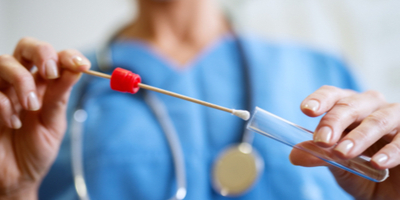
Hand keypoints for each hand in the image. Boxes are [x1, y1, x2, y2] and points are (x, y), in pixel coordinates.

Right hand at [0, 38, 89, 198]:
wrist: (16, 178)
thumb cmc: (35, 151)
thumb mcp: (53, 124)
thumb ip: (60, 97)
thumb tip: (77, 69)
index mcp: (44, 86)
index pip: (55, 57)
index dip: (68, 55)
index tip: (81, 65)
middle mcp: (21, 82)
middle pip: (26, 47)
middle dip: (42, 53)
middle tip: (51, 73)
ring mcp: (1, 91)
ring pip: (4, 62)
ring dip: (22, 80)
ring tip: (32, 106)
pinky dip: (4, 103)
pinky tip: (13, 122)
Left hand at [290, 85, 399, 199]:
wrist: (391, 193)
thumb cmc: (364, 173)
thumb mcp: (339, 166)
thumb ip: (320, 157)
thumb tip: (294, 155)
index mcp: (348, 109)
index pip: (332, 96)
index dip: (319, 99)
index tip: (307, 110)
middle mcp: (371, 108)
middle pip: (351, 105)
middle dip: (334, 121)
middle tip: (322, 140)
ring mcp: (396, 118)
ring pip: (377, 120)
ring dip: (359, 136)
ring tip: (343, 153)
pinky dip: (391, 151)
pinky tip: (378, 163)